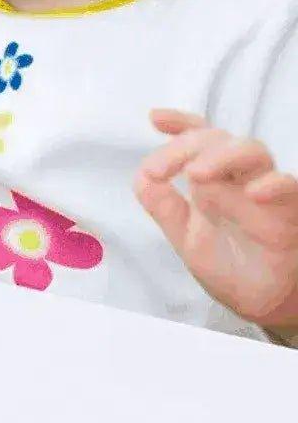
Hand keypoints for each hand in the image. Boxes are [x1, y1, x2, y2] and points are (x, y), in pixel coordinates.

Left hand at [134, 108, 297, 332]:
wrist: (262, 304)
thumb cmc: (229, 266)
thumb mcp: (185, 236)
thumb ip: (163, 205)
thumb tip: (141, 176)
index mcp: (213, 180)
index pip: (199, 139)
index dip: (180, 123)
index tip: (155, 118)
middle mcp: (239, 179)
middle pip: (219, 140)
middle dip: (187, 146)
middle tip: (161, 170)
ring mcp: (265, 193)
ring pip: (253, 152)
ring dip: (222, 157)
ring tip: (197, 173)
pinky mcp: (291, 214)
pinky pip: (289, 189)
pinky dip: (274, 185)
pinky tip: (254, 191)